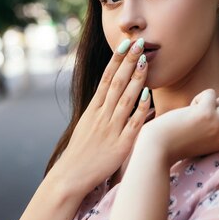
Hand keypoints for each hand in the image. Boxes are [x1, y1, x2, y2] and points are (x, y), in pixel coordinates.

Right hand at [49, 38, 150, 196]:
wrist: (71, 177)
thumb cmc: (81, 153)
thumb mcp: (87, 126)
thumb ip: (101, 112)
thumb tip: (114, 97)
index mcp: (93, 110)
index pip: (106, 78)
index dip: (116, 61)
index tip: (125, 44)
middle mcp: (101, 116)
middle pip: (116, 83)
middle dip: (129, 62)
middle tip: (139, 42)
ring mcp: (111, 129)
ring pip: (125, 99)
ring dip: (135, 79)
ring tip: (145, 60)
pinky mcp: (120, 145)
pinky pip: (132, 124)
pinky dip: (140, 109)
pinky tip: (147, 95)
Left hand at [136, 89, 218, 166]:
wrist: (158, 148)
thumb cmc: (176, 144)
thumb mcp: (204, 142)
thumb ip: (217, 130)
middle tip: (217, 110)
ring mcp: (218, 123)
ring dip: (217, 99)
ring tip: (200, 109)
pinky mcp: (206, 112)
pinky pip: (211, 93)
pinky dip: (200, 97)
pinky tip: (188, 109)